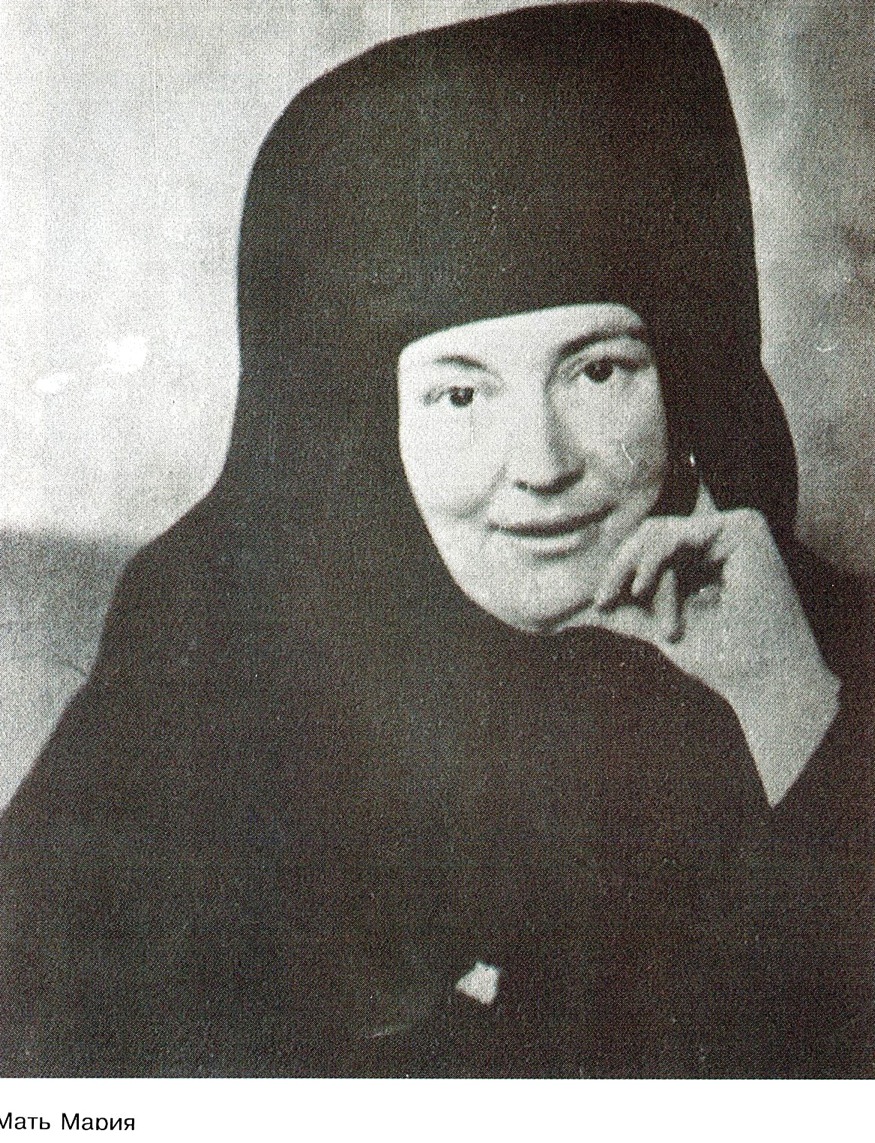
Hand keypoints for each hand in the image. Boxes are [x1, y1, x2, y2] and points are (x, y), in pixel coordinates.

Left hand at [572, 488, 840, 804]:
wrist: (763, 680)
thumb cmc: (719, 658)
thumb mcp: (657, 624)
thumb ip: (623, 609)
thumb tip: (569, 608)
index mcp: (706, 552)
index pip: (649, 544)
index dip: (619, 569)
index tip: (602, 604)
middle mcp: (722, 534)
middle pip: (649, 533)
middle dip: (621, 567)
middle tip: (606, 601)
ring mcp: (736, 526)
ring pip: (659, 534)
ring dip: (644, 576)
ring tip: (657, 620)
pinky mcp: (745, 528)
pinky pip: (677, 537)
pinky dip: (656, 565)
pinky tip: (644, 589)